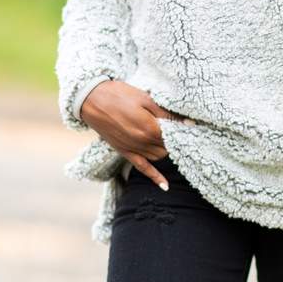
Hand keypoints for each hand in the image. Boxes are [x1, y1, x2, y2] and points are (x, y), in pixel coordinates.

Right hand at [80, 81, 194, 189]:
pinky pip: (142, 168)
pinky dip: (155, 177)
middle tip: (182, 133)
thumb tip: (189, 123)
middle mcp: (142, 142)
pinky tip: (165, 186)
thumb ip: (167, 114)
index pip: (175, 135)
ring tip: (174, 143)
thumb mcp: (145, 99)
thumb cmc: (120, 95)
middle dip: (176, 141)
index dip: (183, 130)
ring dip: (167, 151)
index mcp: (150, 128)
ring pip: (159, 157)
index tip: (191, 126)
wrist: (91, 99)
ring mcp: (133, 149)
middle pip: (168, 147)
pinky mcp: (125, 152)